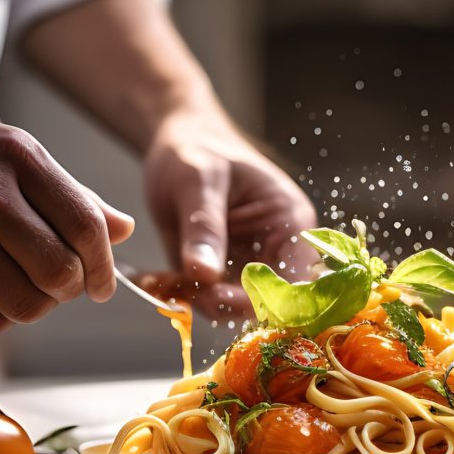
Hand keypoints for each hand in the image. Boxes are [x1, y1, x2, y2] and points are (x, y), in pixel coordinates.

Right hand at [0, 107, 133, 332]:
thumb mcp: (19, 155)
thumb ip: (72, 195)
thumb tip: (123, 229)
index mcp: (19, 159)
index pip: (85, 228)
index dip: (104, 267)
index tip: (103, 285)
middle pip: (59, 272)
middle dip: (70, 288)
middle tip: (62, 283)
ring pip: (25, 304)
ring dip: (36, 305)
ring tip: (24, 283)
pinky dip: (0, 315)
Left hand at [141, 110, 316, 317]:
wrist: (177, 145)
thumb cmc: (197, 150)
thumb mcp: (199, 181)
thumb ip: (204, 227)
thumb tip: (205, 274)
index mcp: (290, 224)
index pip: (295, 279)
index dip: (265, 297)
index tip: (219, 297)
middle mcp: (277, 251)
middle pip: (267, 302)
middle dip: (223, 304)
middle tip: (183, 288)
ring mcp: (250, 265)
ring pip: (233, 308)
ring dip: (197, 302)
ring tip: (162, 279)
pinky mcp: (222, 274)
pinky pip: (208, 301)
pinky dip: (182, 296)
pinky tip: (158, 279)